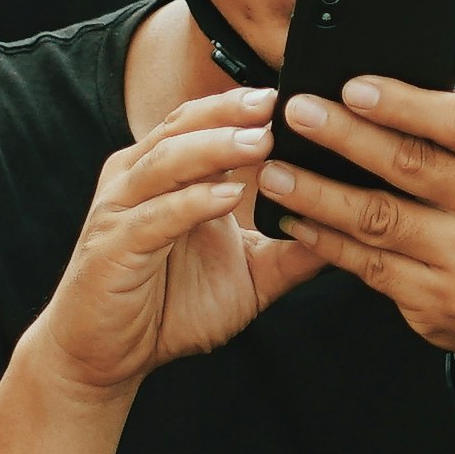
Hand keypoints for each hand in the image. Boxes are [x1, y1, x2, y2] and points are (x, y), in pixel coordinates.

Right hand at [23, 91, 322, 399]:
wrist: (105, 357)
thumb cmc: (169, 308)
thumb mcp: (247, 277)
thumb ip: (291, 252)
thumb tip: (349, 230)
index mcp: (168, 174)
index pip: (206, 121)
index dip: (246, 106)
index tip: (296, 96)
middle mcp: (139, 180)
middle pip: (184, 126)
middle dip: (231, 110)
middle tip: (280, 102)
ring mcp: (121, 210)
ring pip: (167, 161)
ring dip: (214, 147)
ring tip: (260, 139)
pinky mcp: (112, 248)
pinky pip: (154, 217)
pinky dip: (191, 203)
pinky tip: (227, 196)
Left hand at [266, 74, 454, 364]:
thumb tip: (376, 91)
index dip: (401, 104)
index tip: (351, 88)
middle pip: (408, 165)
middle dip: (344, 136)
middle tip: (296, 114)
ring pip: (377, 218)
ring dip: (317, 193)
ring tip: (273, 172)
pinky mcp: (437, 299)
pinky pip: (368, 264)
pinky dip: (325, 240)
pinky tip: (295, 221)